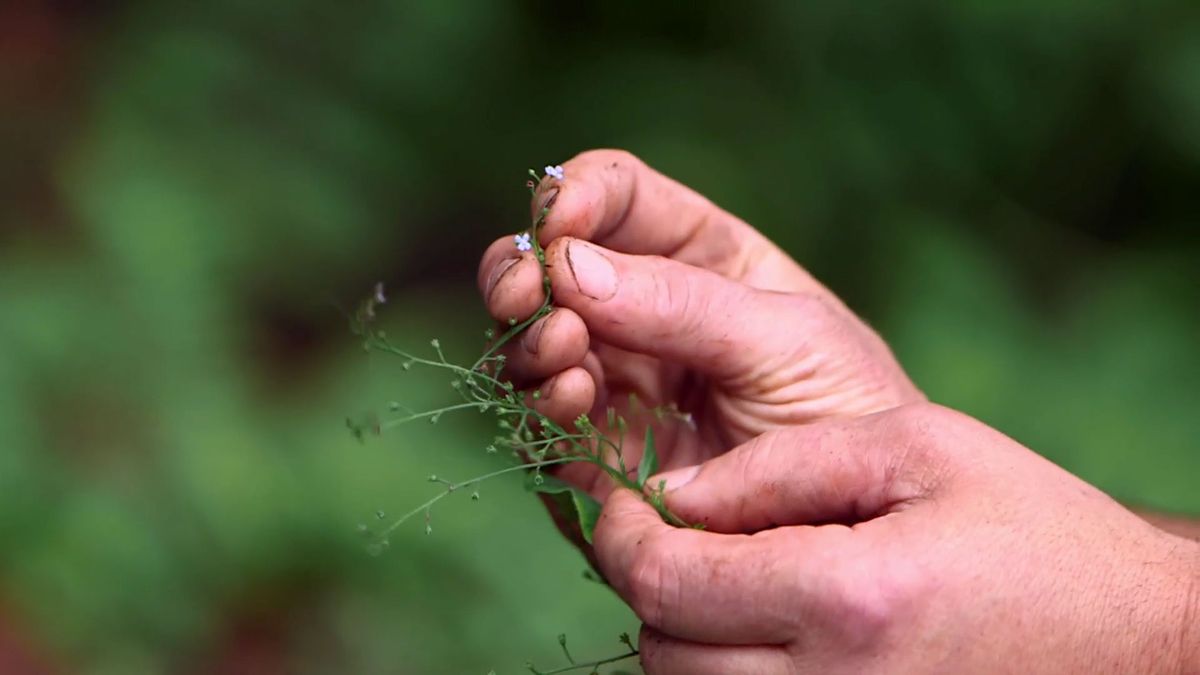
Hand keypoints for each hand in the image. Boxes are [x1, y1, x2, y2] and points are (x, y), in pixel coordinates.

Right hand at [477, 149, 921, 498]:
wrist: (865, 524)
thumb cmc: (849, 412)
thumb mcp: (788, 339)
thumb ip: (683, 302)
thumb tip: (570, 265)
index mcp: (699, 259)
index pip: (618, 199)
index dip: (576, 193)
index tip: (561, 220)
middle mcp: (643, 315)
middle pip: (551, 267)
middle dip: (524, 268)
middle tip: (527, 288)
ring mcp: (616, 387)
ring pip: (532, 344)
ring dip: (532, 339)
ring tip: (564, 347)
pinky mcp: (597, 458)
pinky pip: (544, 423)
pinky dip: (544, 405)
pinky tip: (575, 399)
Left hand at [593, 402, 1199, 673]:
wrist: (1140, 647)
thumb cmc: (1037, 534)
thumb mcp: (920, 452)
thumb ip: (783, 464)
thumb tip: (673, 492)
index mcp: (849, 599)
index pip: (667, 583)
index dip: (622, 536)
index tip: (624, 501)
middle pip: (663, 651)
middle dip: (650, 586)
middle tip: (674, 537)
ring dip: (683, 638)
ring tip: (728, 583)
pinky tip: (765, 635)